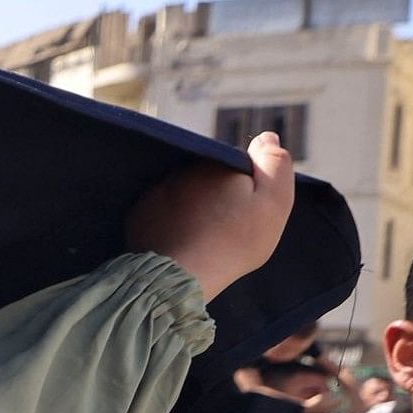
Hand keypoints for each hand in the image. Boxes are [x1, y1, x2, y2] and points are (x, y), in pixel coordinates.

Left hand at [128, 131, 295, 302]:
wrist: (182, 276)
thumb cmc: (235, 240)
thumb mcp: (273, 201)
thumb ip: (274, 164)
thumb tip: (266, 136)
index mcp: (216, 163)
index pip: (236, 166)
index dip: (248, 188)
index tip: (248, 211)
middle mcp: (180, 171)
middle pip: (208, 179)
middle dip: (219, 197)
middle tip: (227, 228)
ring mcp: (155, 192)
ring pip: (183, 195)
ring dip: (193, 208)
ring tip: (203, 236)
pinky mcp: (138, 215)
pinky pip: (159, 212)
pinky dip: (170, 222)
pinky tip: (181, 240)